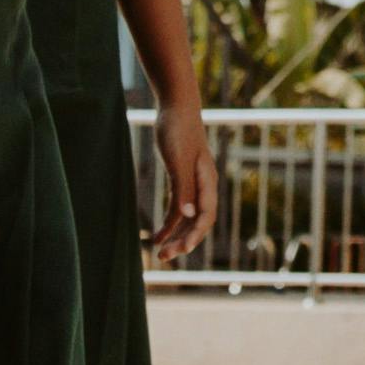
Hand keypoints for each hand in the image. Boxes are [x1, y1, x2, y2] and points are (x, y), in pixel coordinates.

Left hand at [146, 95, 214, 260]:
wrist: (176, 107)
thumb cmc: (178, 130)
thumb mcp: (178, 159)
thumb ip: (184, 187)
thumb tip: (189, 216)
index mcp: (207, 181)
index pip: (206, 215)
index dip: (195, 235)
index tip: (181, 250)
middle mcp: (204, 186)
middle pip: (199, 221)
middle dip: (184, 241)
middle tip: (165, 257)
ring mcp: (194, 184)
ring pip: (189, 218)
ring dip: (176, 235)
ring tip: (160, 252)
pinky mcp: (183, 180)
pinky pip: (179, 208)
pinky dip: (170, 222)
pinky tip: (157, 234)